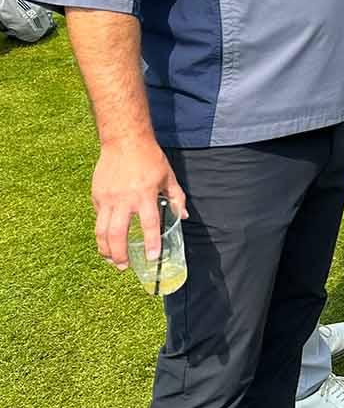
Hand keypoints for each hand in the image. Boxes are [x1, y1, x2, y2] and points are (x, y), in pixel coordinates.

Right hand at [93, 136, 186, 269]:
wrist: (124, 140)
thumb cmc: (150, 158)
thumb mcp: (168, 176)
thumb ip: (176, 197)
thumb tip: (183, 216)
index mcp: (145, 194)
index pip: (149, 224)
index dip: (151, 243)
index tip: (151, 258)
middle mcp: (124, 199)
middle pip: (117, 234)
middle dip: (119, 254)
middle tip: (124, 266)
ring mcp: (107, 198)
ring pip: (101, 231)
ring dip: (105, 249)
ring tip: (111, 259)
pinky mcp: (96, 195)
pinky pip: (98, 218)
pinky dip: (102, 231)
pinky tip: (107, 238)